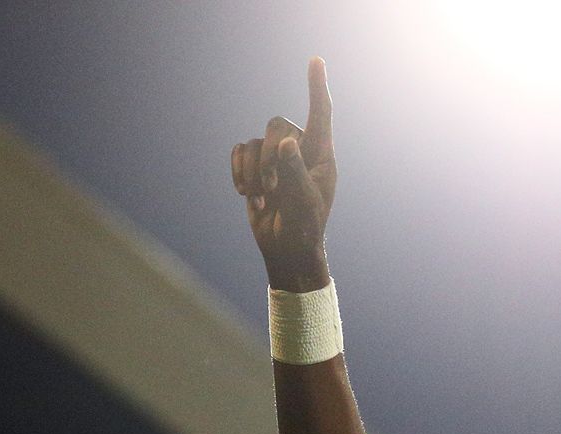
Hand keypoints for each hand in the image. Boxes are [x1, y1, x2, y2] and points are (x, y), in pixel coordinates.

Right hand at [230, 57, 336, 291]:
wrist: (286, 246)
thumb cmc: (304, 226)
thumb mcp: (304, 201)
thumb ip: (295, 171)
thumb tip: (287, 142)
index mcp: (321, 154)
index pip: (320, 114)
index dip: (317, 87)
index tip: (315, 60)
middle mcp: (299, 148)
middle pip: (276, 124)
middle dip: (269, 156)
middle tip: (274, 188)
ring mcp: (275, 156)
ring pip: (253, 142)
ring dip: (253, 172)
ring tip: (264, 197)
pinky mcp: (255, 165)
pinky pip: (238, 150)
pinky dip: (239, 172)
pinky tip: (248, 195)